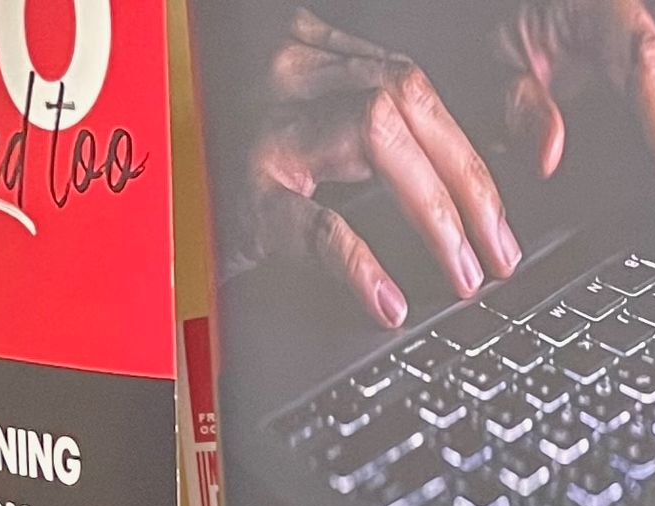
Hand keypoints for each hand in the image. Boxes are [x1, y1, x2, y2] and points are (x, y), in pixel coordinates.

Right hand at [239, 10, 523, 325]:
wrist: (156, 219)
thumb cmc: (244, 181)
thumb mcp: (321, 139)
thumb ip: (393, 140)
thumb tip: (489, 170)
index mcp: (314, 56)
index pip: (414, 87)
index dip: (469, 153)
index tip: (499, 218)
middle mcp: (290, 75)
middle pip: (405, 102)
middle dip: (466, 181)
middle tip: (495, 254)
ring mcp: (266, 129)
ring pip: (376, 137)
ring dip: (435, 212)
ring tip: (461, 272)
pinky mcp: (246, 194)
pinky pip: (318, 223)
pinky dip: (362, 265)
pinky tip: (388, 299)